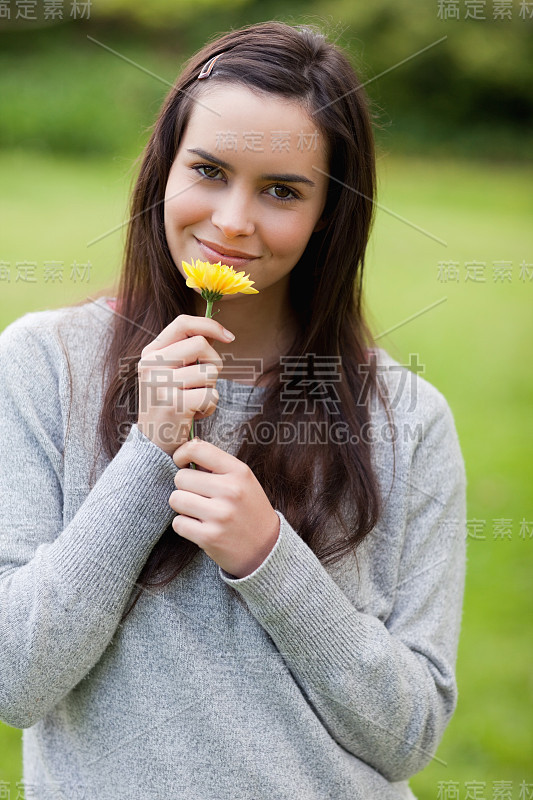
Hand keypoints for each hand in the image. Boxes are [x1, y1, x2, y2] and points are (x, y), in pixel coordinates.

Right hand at [136, 314, 234, 455]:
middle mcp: (151, 364)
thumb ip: (188, 352)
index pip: (183, 323)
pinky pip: (210, 395)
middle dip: (213, 363)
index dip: (210, 325)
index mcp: (151, 353)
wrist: (153, 442)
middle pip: (201, 345)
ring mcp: (160, 384)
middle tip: (203, 382)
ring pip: (209, 372)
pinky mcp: (174, 404)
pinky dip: (209, 407)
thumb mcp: (171, 372)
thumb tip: (218, 333)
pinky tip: (194, 414)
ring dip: (210, 389)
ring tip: (193, 401)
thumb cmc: (170, 404)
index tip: (230, 337)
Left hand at [170, 438, 280, 577]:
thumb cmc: (249, 510)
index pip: (198, 449)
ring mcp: (220, 514)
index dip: (182, 454)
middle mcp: (231, 490)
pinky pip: (178, 523)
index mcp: (239, 472)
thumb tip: (186, 449)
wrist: (266, 549)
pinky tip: (200, 527)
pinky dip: (185, 525)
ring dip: (182, 506)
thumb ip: (216, 465)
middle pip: (181, 477)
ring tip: (199, 511)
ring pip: (176, 499)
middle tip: (199, 496)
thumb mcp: (243, 481)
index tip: (182, 464)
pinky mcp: (210, 537)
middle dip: (185, 487)